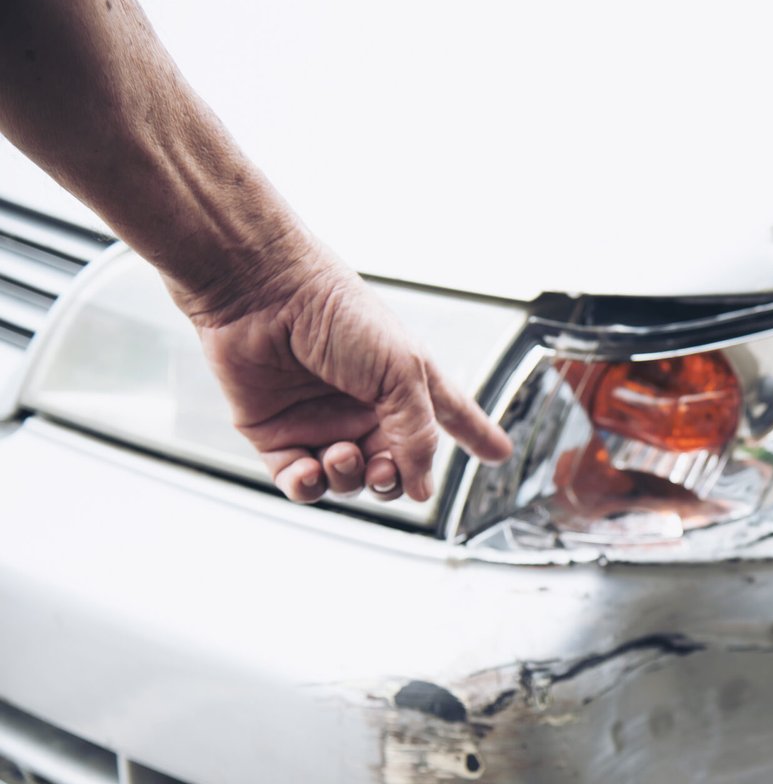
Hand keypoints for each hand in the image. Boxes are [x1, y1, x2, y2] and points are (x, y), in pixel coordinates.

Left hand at [184, 250, 512, 503]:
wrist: (261, 292)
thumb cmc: (338, 315)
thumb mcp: (401, 372)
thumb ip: (419, 434)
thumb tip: (420, 490)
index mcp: (406, 386)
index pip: (450, 418)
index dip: (478, 436)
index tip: (499, 454)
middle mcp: (367, 408)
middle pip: (395, 470)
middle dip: (393, 478)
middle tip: (384, 464)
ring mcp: (322, 423)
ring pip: (349, 482)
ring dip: (349, 478)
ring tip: (339, 452)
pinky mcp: (277, 435)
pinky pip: (300, 483)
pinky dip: (307, 486)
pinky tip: (309, 469)